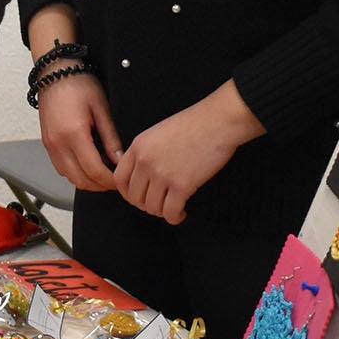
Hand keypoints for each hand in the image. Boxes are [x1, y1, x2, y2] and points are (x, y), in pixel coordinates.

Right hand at [37, 71, 122, 193]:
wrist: (55, 72)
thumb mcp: (101, 108)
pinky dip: (76, 172)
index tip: (121, 180)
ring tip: (104, 172)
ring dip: (87, 180)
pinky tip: (88, 163)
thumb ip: (111, 138)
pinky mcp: (47, 143)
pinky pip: (61, 168)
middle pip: (80, 180)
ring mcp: (49, 145)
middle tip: (115, 180)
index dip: (110, 180)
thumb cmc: (79, 83)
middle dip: (100, 185)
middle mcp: (57, 143)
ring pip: (69, 177)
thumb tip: (120, 160)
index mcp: (73, 134)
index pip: (94, 171)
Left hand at [114, 90, 259, 224]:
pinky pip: (170, 212)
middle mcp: (146, 160)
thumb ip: (146, 151)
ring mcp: (162, 173)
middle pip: (134, 197)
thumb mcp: (158, 132)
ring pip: (152, 207)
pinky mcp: (182, 184)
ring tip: (173, 207)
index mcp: (138, 145)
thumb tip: (140, 176)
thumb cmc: (194, 125)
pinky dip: (175, 217)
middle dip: (146, 205)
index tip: (139, 197)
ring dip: (162, 212)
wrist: (218, 121)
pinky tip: (182, 212)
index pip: (120, 178)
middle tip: (160, 204)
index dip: (128, 193)